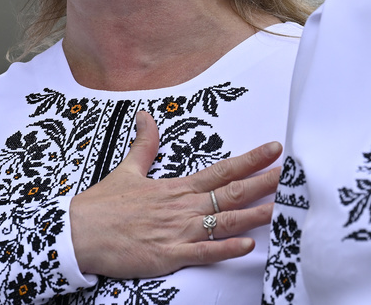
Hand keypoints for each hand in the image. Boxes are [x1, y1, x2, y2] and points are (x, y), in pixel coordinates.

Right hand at [69, 110, 281, 278]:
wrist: (78, 233)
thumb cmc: (102, 206)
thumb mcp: (126, 170)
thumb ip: (143, 145)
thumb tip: (145, 116)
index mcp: (175, 186)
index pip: (221, 170)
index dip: (250, 160)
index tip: (274, 149)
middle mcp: (182, 206)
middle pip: (231, 193)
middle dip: (264, 183)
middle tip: (292, 174)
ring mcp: (177, 231)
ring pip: (224, 221)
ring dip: (255, 215)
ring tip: (282, 208)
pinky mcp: (169, 255)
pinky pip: (204, 252)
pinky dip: (227, 249)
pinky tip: (248, 245)